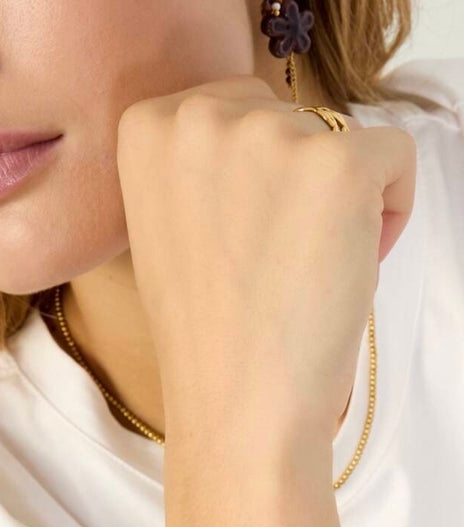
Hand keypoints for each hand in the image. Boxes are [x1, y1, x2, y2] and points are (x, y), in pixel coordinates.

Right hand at [115, 74, 416, 444]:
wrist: (234, 400)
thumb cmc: (206, 331)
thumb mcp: (169, 228)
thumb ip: (201, 170)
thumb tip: (268, 153)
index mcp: (148, 128)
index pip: (233, 108)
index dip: (255, 173)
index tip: (246, 229)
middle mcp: (201, 115)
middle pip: (287, 116)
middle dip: (295, 177)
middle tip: (277, 254)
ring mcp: (269, 135)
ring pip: (339, 138)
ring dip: (338, 197)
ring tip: (306, 268)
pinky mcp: (338, 164)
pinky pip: (393, 156)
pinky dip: (390, 207)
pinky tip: (353, 260)